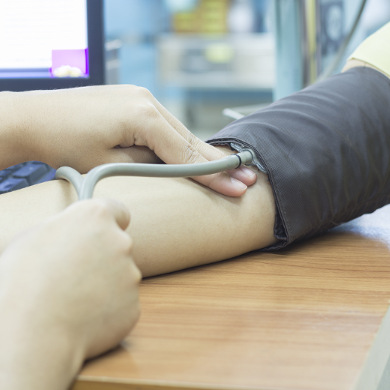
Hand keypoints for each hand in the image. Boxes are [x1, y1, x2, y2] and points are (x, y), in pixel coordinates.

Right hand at [0, 199, 139, 389]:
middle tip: (75, 273)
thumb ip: (66, 230)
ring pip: (120, 276)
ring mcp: (131, 275)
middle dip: (102, 256)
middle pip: (118, 245)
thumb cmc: (23, 282)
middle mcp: (121, 242)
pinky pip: (121, 303)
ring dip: (104, 284)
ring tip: (72, 299)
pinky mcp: (133, 305)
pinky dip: (107, 309)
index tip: (103, 231)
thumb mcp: (33, 238)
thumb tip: (73, 236)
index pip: (118, 210)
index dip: (110, 222)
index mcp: (96, 217)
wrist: (33, 333)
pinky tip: (82, 316)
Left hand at [10, 86, 255, 196]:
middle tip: (249, 177)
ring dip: (204, 153)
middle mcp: (148, 102)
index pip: (186, 155)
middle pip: (191, 140)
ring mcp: (142, 99)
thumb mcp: (108, 165)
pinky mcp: (136, 102)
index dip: (213, 175)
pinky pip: (167, 126)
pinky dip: (184, 143)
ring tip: (232, 168)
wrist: (34, 118)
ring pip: (181, 132)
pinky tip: (199, 152)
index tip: (238, 188)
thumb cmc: (65, 146)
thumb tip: (174, 167)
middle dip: (219, 162)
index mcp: (143, 118)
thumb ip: (148, 166)